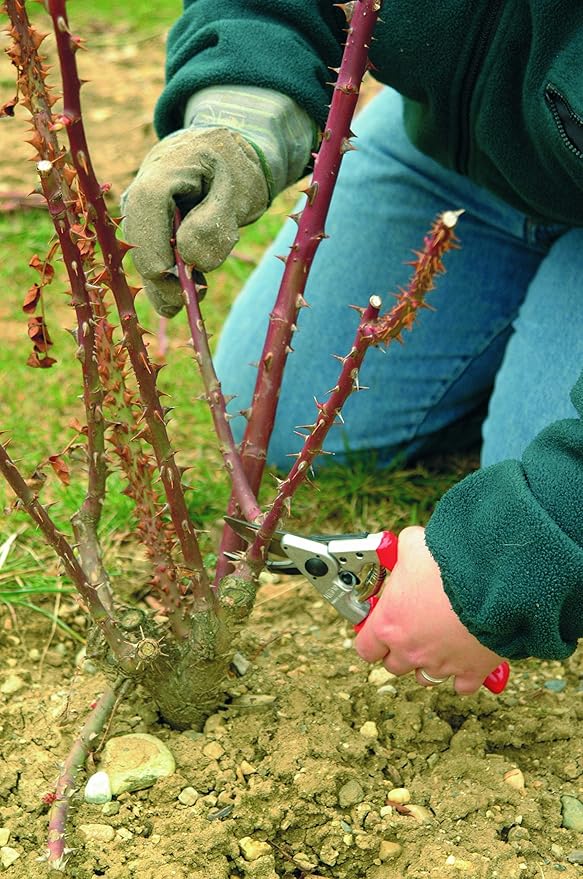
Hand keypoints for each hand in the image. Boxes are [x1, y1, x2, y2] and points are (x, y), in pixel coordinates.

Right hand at [121, 128, 268, 316]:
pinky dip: (168, 281)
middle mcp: (139, 193)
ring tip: (199, 290)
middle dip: (163, 279)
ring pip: (142, 258)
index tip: (180, 282)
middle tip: (194, 298)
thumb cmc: (234, 171)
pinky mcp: (144, 232)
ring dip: (167, 283)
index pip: (145, 212)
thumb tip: (190, 261)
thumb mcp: (238, 192)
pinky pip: (150, 262)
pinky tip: (190, 289)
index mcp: (163, 170)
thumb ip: (216, 225)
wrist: (224, 158)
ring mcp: (138, 214)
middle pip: (138, 242)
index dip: (156, 251)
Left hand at [354, 526, 504, 693]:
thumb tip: (406, 545)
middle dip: (400, 650)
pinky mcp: (471, 671)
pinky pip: (461, 685)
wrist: (494, 582)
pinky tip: (465, 656)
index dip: (372, 637)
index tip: (380, 627)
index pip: (366, 648)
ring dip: (428, 663)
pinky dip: (462, 675)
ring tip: (438, 643)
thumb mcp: (413, 545)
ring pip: (425, 678)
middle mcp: (411, 650)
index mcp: (389, 624)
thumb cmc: (448, 564)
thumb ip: (403, 551)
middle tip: (412, 630)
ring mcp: (441, 664)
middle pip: (394, 665)